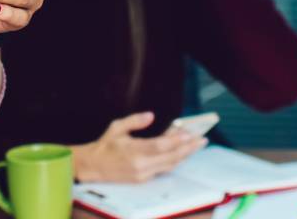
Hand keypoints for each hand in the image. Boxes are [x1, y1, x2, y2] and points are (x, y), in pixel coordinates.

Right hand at [71, 112, 208, 182]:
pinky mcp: (144, 179)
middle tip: (202, 139)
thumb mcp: (117, 127)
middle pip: (170, 157)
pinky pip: (165, 169)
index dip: (176, 140)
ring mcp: (143, 174)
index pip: (160, 146)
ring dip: (185, 155)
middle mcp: (140, 165)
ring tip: (197, 145)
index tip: (189, 133)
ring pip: (170, 165)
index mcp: (133, 151)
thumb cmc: (106, 145)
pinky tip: (183, 152)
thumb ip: (134, 120)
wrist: (94, 166)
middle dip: (188, 148)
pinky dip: (176, 160)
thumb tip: (150, 116)